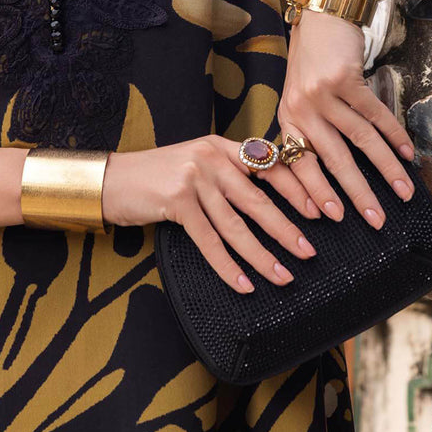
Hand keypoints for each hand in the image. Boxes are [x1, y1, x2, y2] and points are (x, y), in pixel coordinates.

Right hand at [101, 135, 323, 293]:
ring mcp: (193, 179)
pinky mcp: (176, 202)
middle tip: (309, 252)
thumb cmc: (156, 176)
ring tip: (283, 276)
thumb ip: (226, 172)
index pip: (269, 165)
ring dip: (262, 255)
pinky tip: (244, 285)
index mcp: (221, 147)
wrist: (112, 179)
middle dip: (287, 230)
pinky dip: (228, 267)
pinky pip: (209, 242)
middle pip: (258, 200)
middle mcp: (211, 158)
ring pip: (237, 226)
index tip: (319, 211)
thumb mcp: (196, 163)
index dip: (297, 189)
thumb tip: (267, 199)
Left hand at [277, 8, 415, 227]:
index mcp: (288, 119)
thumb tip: (332, 176)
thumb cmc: (312, 62)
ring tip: (403, 193)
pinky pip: (376, 117)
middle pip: (333, 161)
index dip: (315, 193)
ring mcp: (324, 94)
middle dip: (357, 195)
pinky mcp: (347, 80)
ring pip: (360, 142)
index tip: (331, 219)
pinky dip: (395, 137)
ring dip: (386, 170)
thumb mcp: (300, 97)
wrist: (322, 15)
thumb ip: (310, 130)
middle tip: (376, 222)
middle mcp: (301, 109)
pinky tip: (409, 156)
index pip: (300, 165)